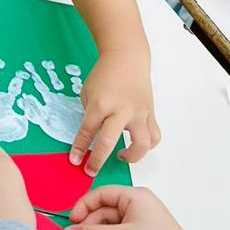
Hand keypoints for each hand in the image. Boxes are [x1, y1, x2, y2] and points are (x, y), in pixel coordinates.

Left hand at [70, 51, 159, 175]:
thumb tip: (91, 138)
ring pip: (142, 144)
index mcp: (100, 103)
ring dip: (131, 157)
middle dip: (98, 160)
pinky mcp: (150, 114)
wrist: (126, 59)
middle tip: (91, 170)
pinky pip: (154, 136)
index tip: (75, 161)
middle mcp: (121, 110)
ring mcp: (139, 113)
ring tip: (120, 156)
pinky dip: (147, 145)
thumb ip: (90, 115)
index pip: (87, 131)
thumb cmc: (104, 75)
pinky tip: (136, 145)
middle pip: (110, 141)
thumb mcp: (88, 93)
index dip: (80, 148)